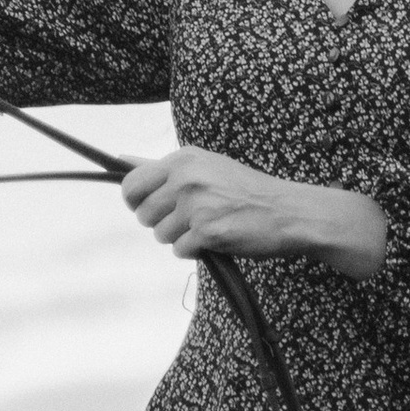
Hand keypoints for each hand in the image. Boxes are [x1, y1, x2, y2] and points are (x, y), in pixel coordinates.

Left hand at [119, 148, 388, 279]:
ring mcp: (196, 205)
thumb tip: (122, 159)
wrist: (287, 211)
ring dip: (181, 238)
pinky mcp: (207, 231)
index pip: (130, 184)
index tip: (151, 207)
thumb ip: (163, 168)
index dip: (135, 202)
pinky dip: (196, 251)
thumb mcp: (205, 167)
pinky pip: (181, 251)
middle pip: (143, 215)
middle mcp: (186, 178)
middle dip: (161, 223)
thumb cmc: (245, 191)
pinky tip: (216, 239)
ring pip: (161, 236)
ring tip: (208, 227)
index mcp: (183, 160)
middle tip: (190, 220)